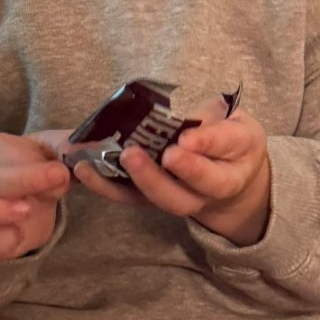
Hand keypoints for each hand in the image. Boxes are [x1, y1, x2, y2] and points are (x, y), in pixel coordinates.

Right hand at [0, 132, 70, 260]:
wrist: (25, 195)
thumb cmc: (33, 168)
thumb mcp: (51, 151)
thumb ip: (65, 147)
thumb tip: (77, 149)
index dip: (26, 173)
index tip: (60, 174)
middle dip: (8, 188)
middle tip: (36, 199)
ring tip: (25, 213)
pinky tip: (19, 235)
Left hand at [66, 107, 271, 246]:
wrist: (233, 172)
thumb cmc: (230, 138)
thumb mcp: (233, 120)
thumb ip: (212, 117)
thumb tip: (179, 118)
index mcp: (235, 163)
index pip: (223, 151)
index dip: (206, 145)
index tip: (185, 138)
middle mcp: (209, 192)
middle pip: (184, 194)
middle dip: (157, 176)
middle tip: (133, 154)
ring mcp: (181, 199)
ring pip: (157, 201)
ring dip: (124, 182)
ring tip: (96, 163)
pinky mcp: (155, 200)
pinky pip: (132, 199)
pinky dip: (106, 186)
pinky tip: (84, 169)